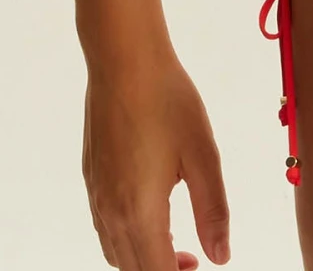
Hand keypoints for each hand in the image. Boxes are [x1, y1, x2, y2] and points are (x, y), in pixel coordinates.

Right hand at [82, 53, 230, 268]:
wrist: (124, 62)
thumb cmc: (168, 101)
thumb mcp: (203, 154)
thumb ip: (213, 211)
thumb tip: (221, 257)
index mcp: (140, 211)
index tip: (201, 266)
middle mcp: (111, 212)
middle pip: (133, 269)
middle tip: (195, 260)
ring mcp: (96, 197)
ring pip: (115, 254)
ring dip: (144, 259)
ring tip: (177, 245)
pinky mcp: (91, 179)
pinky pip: (105, 229)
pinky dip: (127, 240)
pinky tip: (151, 217)